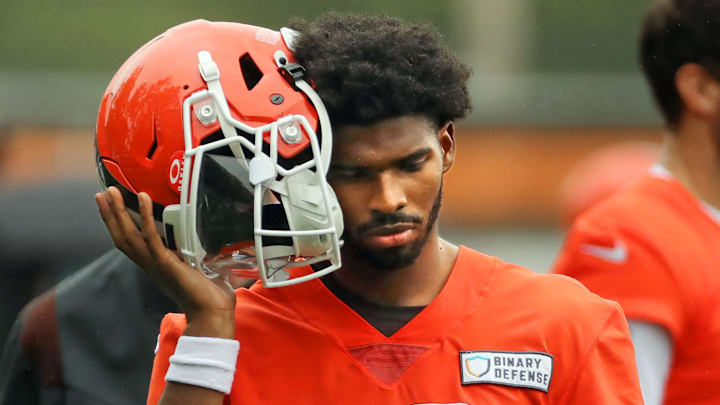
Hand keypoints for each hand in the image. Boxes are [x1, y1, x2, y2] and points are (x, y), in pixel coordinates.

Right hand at [95, 187, 235, 337]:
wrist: (213, 314)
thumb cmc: (211, 296)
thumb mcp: (202, 268)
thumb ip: (203, 254)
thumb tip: (220, 241)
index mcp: (156, 265)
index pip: (130, 242)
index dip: (119, 225)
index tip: (111, 207)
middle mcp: (150, 264)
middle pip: (121, 237)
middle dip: (110, 215)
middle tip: (102, 193)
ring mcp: (156, 264)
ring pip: (128, 235)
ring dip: (118, 212)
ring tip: (110, 192)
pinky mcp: (166, 262)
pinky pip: (150, 236)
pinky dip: (145, 216)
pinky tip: (143, 198)